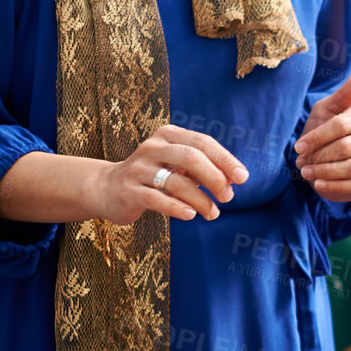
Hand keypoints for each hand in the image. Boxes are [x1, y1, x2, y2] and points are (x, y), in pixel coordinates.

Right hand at [96, 124, 247, 224]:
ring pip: (176, 181)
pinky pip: (156, 199)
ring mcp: (138, 169)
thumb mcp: (176, 166)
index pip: (202, 143)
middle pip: (190, 157)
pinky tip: (191, 215)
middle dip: (215, 177)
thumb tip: (233, 181)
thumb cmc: (153, 177)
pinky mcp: (129, 191)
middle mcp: (152, 148)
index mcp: (167, 136)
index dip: (225, 160)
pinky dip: (177, 208)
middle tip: (228, 196)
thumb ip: (202, 169)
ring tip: (213, 214)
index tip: (242, 178)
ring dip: (200, 200)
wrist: (107, 188)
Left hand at [295, 67, 350, 201]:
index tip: (298, 147)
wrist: (326, 159)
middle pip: (346, 147)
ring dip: (325, 172)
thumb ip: (344, 93)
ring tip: (307, 173)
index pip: (341, 125)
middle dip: (320, 156)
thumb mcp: (327, 110)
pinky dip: (336, 187)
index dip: (317, 137)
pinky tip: (319, 185)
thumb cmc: (325, 130)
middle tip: (302, 163)